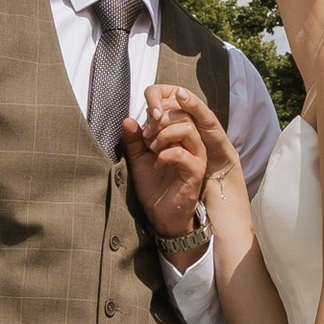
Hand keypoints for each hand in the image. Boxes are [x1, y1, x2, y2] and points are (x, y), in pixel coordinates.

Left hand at [122, 86, 208, 240]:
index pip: (176, 109)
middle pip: (183, 115)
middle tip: (146, 135)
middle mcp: (191, 143)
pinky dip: (166, 155)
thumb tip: (127, 119)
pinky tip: (156, 164)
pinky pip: (182, 154)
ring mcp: (196, 156)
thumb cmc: (153, 186)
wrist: (161, 214)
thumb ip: (134, 140)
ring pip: (187, 129)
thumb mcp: (138, 159)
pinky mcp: (196, 171)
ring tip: (152, 147)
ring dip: (165, 135)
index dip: (158, 110)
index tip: (142, 126)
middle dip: (160, 121)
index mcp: (180, 137)